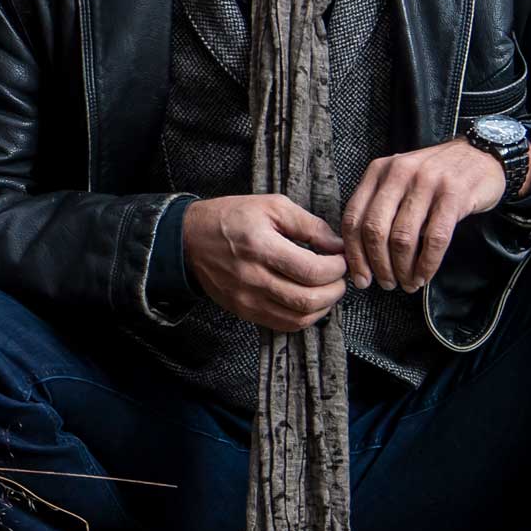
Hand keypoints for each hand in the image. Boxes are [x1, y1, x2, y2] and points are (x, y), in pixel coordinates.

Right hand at [182, 194, 347, 332]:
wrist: (189, 240)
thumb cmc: (231, 217)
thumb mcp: (271, 206)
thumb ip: (308, 224)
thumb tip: (337, 244)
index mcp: (261, 246)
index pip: (312, 271)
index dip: (336, 268)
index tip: (341, 258)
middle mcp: (253, 277)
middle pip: (308, 299)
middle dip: (335, 289)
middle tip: (340, 276)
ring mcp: (247, 299)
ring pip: (298, 318)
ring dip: (323, 306)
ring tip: (327, 288)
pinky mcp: (244, 311)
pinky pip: (283, 325)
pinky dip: (304, 317)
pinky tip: (309, 301)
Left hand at [341, 136, 530, 292]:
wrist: (482, 155)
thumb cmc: (437, 175)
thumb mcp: (401, 180)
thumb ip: (380, 206)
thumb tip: (361, 255)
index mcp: (379, 170)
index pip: (354, 217)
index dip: (355, 254)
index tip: (361, 278)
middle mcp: (399, 173)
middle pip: (375, 229)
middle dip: (378, 265)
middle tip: (387, 284)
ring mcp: (427, 182)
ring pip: (403, 237)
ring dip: (403, 269)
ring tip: (408, 283)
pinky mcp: (453, 194)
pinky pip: (434, 239)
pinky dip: (427, 264)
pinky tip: (425, 275)